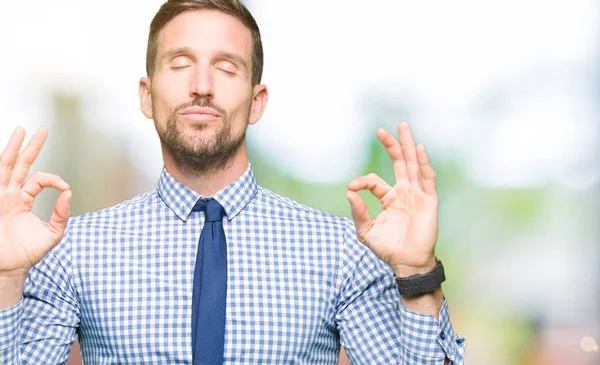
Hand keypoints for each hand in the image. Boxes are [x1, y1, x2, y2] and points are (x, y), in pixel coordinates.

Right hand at [0, 127, 70, 278]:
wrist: (8, 267)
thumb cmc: (27, 253)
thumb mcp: (52, 233)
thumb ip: (61, 214)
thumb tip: (69, 192)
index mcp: (22, 199)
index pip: (38, 179)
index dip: (53, 178)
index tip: (64, 186)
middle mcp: (9, 194)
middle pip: (20, 164)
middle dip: (30, 146)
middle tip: (41, 129)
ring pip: (5, 165)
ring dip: (13, 148)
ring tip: (21, 130)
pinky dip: (1, 165)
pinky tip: (5, 154)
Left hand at [347, 121, 437, 276]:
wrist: (406, 262)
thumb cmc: (387, 248)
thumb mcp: (366, 230)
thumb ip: (358, 211)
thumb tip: (349, 193)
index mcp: (389, 198)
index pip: (374, 181)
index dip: (362, 182)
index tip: (351, 187)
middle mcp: (404, 192)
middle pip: (399, 162)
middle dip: (392, 145)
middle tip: (381, 129)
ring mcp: (417, 194)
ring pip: (412, 164)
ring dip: (407, 145)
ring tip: (403, 126)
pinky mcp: (428, 200)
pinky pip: (427, 178)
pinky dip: (423, 162)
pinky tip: (418, 148)